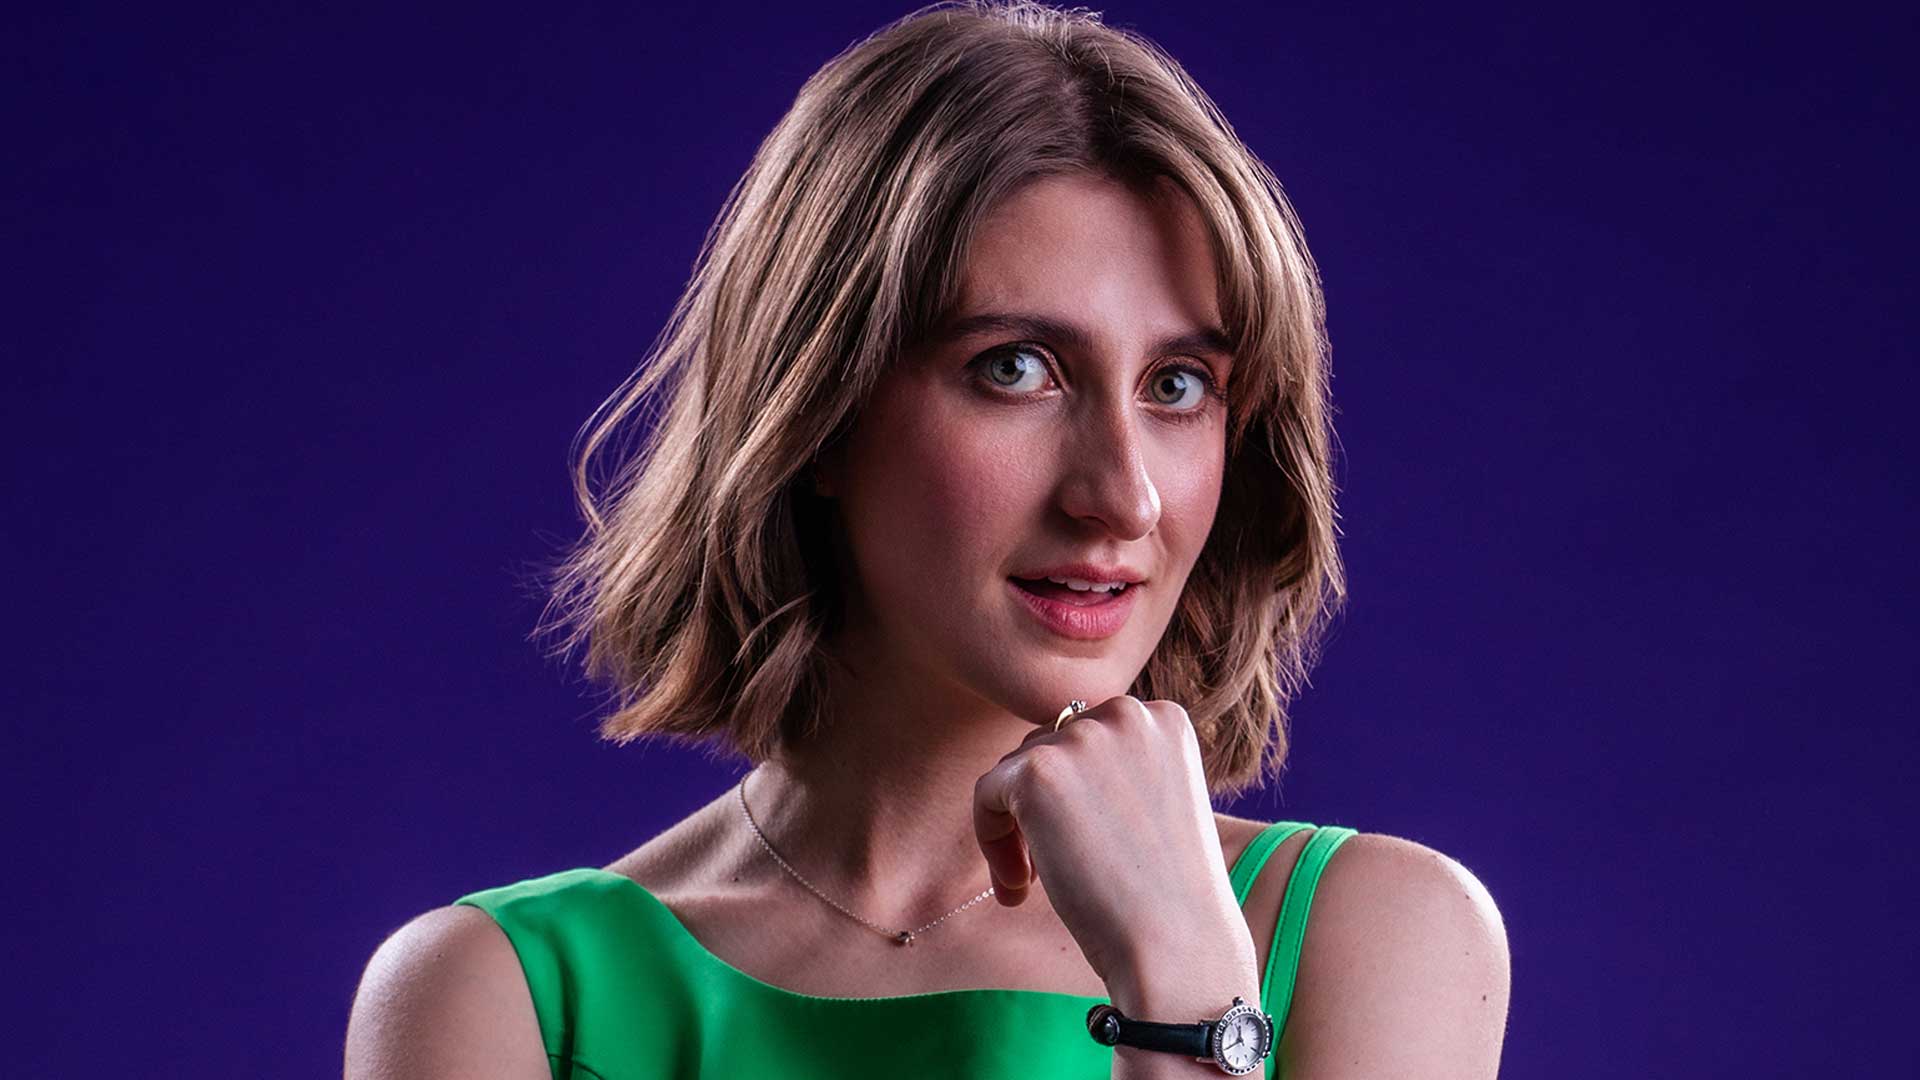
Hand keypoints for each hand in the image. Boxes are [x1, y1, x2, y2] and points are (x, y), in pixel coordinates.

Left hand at [970, 695, 1254, 988]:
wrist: (1177, 943)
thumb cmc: (1167, 891)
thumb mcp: (1156, 803)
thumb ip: (1113, 768)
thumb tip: (1042, 761)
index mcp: (1163, 718)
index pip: (1088, 735)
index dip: (1075, 792)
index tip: (1081, 843)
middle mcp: (1127, 713)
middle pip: (1048, 744)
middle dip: (1040, 806)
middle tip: (1046, 870)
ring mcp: (1083, 738)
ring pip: (1015, 768)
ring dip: (1016, 825)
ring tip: (1033, 882)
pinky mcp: (1040, 771)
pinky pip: (988, 793)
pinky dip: (991, 838)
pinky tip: (1018, 887)